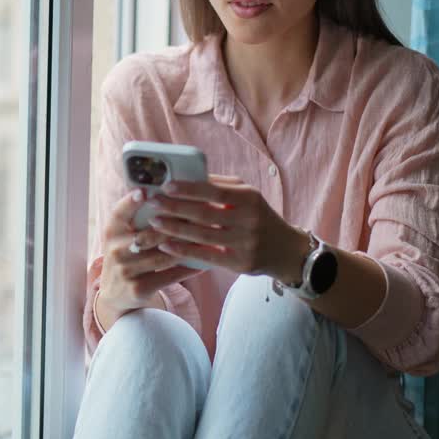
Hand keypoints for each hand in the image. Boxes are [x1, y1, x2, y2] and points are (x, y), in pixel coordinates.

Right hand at [97, 188, 206, 321]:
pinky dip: (187, 269)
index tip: (146, 192)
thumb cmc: (126, 254)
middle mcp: (116, 250)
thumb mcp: (122, 235)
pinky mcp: (138, 289)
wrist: (115, 293)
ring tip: (208, 237)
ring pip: (163, 256)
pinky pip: (169, 276)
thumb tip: (165, 192)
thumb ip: (136, 216)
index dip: (131, 201)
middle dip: (177, 224)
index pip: (120, 212)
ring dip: (188, 247)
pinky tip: (203, 262)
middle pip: (150, 234)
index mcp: (112, 231)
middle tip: (200, 213)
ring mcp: (126, 271)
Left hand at [147, 174, 307, 279]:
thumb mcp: (247, 197)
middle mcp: (249, 220)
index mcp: (249, 198)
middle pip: (205, 214)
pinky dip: (184, 250)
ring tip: (154, 221)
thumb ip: (221, 186)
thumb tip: (189, 175)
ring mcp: (245, 243)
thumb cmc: (258, 217)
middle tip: (153, 202)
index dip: (189, 189)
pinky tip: (166, 244)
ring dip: (175, 228)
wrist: (285, 250)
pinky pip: (207, 256)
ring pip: (203, 235)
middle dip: (175, 208)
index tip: (166, 186)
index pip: (215, 191)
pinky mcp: (240, 263)